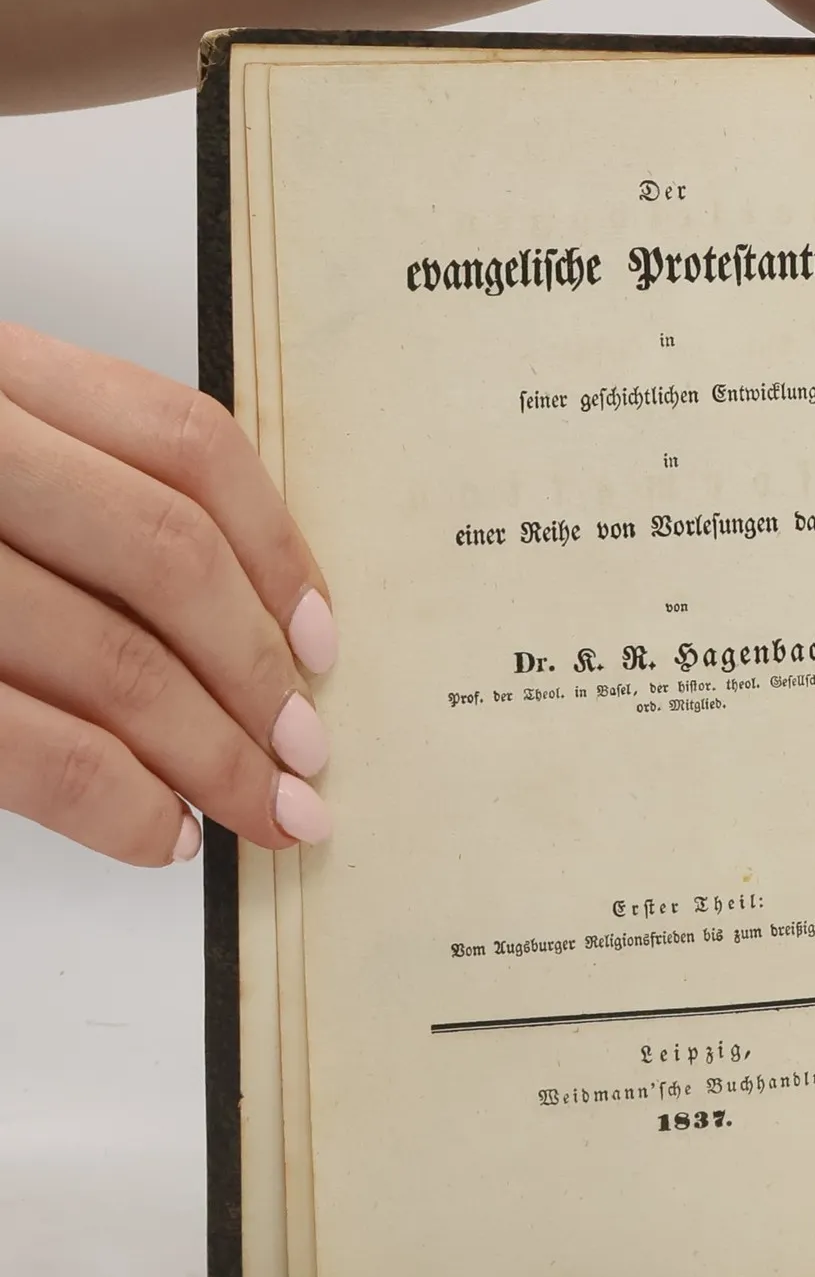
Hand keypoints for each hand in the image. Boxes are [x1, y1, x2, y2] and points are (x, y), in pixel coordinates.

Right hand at [0, 323, 333, 864]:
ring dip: (212, 755)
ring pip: (112, 655)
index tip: (321, 637)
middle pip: (165, 556)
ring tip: (260, 811)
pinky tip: (159, 834)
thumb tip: (232, 621)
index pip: (183, 441)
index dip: (278, 550)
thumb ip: (60, 482)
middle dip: (256, 673)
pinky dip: (117, 802)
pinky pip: (31, 744)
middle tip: (307, 756)